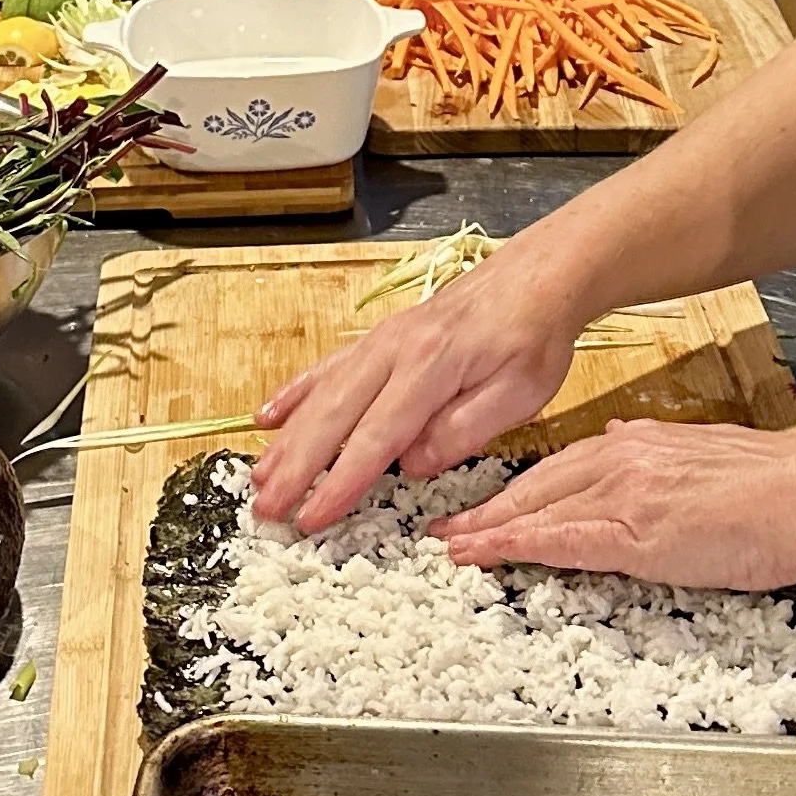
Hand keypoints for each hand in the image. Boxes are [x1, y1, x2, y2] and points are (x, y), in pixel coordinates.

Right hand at [251, 250, 590, 533]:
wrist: (536, 279)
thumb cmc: (532, 340)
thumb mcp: (519, 393)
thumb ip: (463, 430)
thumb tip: (408, 464)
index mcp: (430, 367)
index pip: (377, 436)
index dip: (341, 481)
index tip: (312, 516)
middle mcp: (394, 349)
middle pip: (335, 415)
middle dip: (297, 466)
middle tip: (266, 510)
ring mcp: (382, 340)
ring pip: (323, 392)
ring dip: (288, 437)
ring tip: (259, 477)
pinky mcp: (381, 338)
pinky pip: (328, 367)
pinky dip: (295, 393)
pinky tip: (269, 417)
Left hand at [431, 416, 795, 586]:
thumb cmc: (773, 486)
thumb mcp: (704, 456)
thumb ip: (656, 456)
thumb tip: (620, 441)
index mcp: (639, 443)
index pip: (562, 468)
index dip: (519, 491)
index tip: (489, 505)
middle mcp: (623, 458)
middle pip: (537, 486)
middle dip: (488, 509)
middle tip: (445, 528)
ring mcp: (625, 493)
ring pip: (539, 511)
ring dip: (489, 530)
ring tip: (450, 547)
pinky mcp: (635, 530)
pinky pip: (561, 539)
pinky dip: (518, 546)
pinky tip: (487, 554)